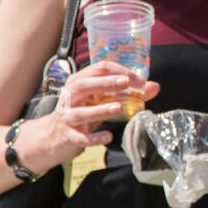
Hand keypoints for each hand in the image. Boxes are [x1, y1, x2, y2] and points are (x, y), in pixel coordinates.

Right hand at [16, 60, 159, 175]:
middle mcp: (70, 97)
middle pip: (85, 85)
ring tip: (118, 108)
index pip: (97, 69)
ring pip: (81, 112)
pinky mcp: (69, 136)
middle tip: (126, 83)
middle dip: (105, 83)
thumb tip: (154, 86)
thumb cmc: (81, 113)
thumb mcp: (99, 101)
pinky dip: (95, 137)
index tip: (138, 80)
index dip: (119, 71)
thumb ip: (125, 93)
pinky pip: (81, 137)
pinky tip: (108, 137)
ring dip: (99, 110)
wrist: (52, 137)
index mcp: (79, 82)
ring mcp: (68, 117)